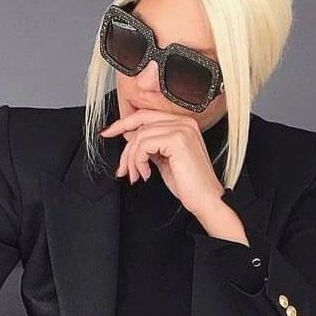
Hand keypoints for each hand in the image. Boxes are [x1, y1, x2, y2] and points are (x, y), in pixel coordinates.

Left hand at [100, 109, 224, 216]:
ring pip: (140, 136)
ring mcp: (181, 129)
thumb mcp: (164, 160)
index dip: (125, 123)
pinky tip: (146, 174)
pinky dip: (139, 161)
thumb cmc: (189, 184)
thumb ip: (150, 145)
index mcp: (183, 124)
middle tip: (118, 162)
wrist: (206, 200)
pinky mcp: (177, 140)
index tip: (108, 132)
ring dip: (131, 159)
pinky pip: (144, 145)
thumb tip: (129, 137)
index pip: (147, 115)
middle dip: (123, 139)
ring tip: (136, 175)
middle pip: (141, 121)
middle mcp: (184, 122)